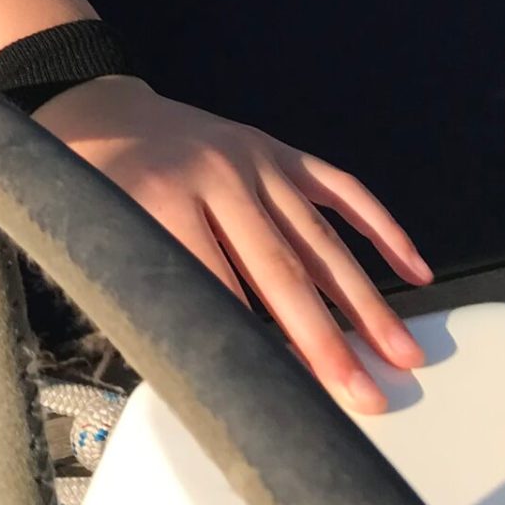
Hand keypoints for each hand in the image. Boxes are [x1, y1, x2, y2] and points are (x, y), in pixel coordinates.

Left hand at [30, 75, 433, 412]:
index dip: (253, 344)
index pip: (216, 286)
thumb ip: (140, 288)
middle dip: (326, 338)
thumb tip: (193, 367)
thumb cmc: (92, 182)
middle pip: (279, 268)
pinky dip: (379, 227)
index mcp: (159, 199)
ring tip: (402, 352)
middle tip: (365, 393)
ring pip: (319, 237)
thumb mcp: (94, 233)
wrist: (96, 106)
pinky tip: (413, 270)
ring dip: (365, 300)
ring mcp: (252, 158)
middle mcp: (215, 176)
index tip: (291, 397)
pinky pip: (338, 188)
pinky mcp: (275, 148)